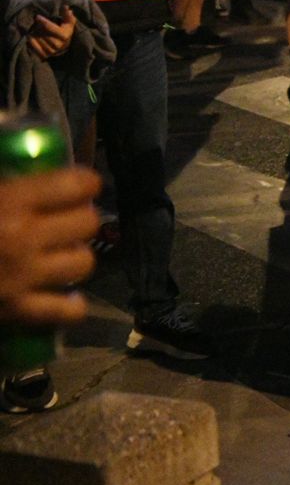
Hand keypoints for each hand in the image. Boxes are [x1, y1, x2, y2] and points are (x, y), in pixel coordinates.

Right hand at [0, 166, 102, 328]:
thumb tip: (24, 173)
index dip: (83, 183)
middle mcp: (24, 238)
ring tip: (59, 254)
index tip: (78, 186)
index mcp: (10, 202)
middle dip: (79, 218)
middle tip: (65, 220)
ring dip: (74, 257)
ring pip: (83, 263)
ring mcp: (23, 277)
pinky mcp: (15, 311)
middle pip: (87, 223)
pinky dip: (68, 306)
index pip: (76, 185)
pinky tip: (62, 297)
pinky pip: (65, 311)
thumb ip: (5, 184)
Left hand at [27, 10, 76, 60]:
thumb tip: (66, 7)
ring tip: (37, 31)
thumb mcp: (68, 23)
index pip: (49, 27)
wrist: (63, 47)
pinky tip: (33, 37)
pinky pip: (33, 46)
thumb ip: (67, 15)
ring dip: (35, 33)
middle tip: (38, 25)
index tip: (37, 17)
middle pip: (42, 32)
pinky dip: (31, 41)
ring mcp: (51, 51)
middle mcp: (58, 45)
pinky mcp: (45, 55)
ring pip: (37, 38)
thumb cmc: (64, 32)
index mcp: (65, 36)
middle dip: (39, 27)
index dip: (42, 21)